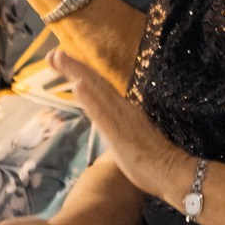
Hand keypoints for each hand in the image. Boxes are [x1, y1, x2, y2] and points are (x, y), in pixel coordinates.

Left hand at [53, 50, 185, 202]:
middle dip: (73, 66)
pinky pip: (101, 111)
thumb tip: (114, 134)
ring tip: (59, 57)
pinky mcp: (117, 130)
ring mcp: (120, 117)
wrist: (171, 171)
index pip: (99, 88)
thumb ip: (120, 133)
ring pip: (95, 90)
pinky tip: (78, 84)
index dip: (82, 73)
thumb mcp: (131, 143)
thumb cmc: (154, 162)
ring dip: (77, 72)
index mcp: (123, 110)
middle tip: (53, 53)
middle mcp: (121, 107)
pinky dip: (89, 96)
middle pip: (94, 82)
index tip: (63, 61)